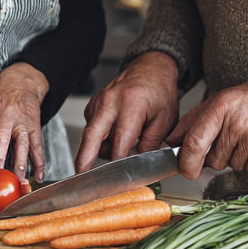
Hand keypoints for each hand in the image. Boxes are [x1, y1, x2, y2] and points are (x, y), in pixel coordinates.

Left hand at [0, 63, 48, 182]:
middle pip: (0, 140)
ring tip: (18, 182)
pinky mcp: (35, 126)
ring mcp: (21, 122)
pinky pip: (37, 146)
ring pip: (21, 145)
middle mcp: (4, 117)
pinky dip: (39, 162)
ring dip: (19, 165)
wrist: (22, 80)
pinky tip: (38, 176)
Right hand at [76, 52, 179, 172]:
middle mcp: (111, 99)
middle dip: (85, 157)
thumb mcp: (166, 120)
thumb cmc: (159, 92)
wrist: (150, 69)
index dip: (117, 161)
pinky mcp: (93, 105)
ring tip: (118, 153)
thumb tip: (138, 163)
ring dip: (98, 149)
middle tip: (81, 175)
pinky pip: (92, 128)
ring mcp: (99, 101)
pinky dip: (100, 139)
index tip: (116, 178)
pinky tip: (114, 138)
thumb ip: (151, 143)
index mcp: (132, 102)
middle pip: (93, 133)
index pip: (121, 139)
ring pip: (92, 134)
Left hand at [167, 72, 247, 179]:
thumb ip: (197, 118)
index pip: (193, 141)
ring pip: (231, 166)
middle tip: (230, 143)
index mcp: (220, 106)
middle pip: (212, 159)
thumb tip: (173, 141)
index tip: (185, 168)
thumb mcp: (224, 98)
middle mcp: (234, 123)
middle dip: (216, 158)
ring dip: (237, 158)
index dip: (185, 161)